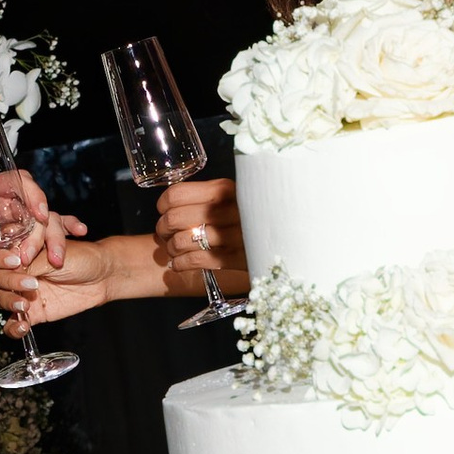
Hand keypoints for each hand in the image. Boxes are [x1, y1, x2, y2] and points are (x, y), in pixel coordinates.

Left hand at [0, 170, 72, 289]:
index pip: (14, 183)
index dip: (30, 193)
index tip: (38, 213)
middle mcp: (1, 207)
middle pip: (33, 206)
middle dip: (41, 229)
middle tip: (36, 254)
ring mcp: (10, 227)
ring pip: (41, 225)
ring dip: (50, 241)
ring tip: (54, 261)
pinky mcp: (15, 245)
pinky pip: (40, 239)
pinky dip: (59, 236)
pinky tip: (78, 233)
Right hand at [0, 228, 123, 332]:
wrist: (101, 277)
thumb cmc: (81, 257)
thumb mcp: (53, 254)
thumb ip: (29, 263)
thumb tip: (10, 270)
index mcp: (19, 250)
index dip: (1, 258)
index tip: (15, 262)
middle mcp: (17, 270)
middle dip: (8, 281)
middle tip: (31, 283)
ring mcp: (23, 292)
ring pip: (0, 298)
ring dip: (9, 302)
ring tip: (26, 304)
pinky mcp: (32, 312)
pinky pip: (13, 323)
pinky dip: (14, 328)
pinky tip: (23, 326)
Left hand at [154, 177, 244, 298]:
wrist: (290, 236)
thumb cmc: (253, 214)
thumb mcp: (236, 196)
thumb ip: (210, 196)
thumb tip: (171, 203)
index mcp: (226, 189)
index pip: (177, 194)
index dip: (163, 205)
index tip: (164, 210)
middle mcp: (229, 210)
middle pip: (174, 219)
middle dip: (163, 229)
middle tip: (166, 233)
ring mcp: (234, 236)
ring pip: (181, 242)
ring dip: (172, 249)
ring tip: (175, 249)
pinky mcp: (237, 259)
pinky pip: (194, 262)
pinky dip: (180, 264)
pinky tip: (179, 264)